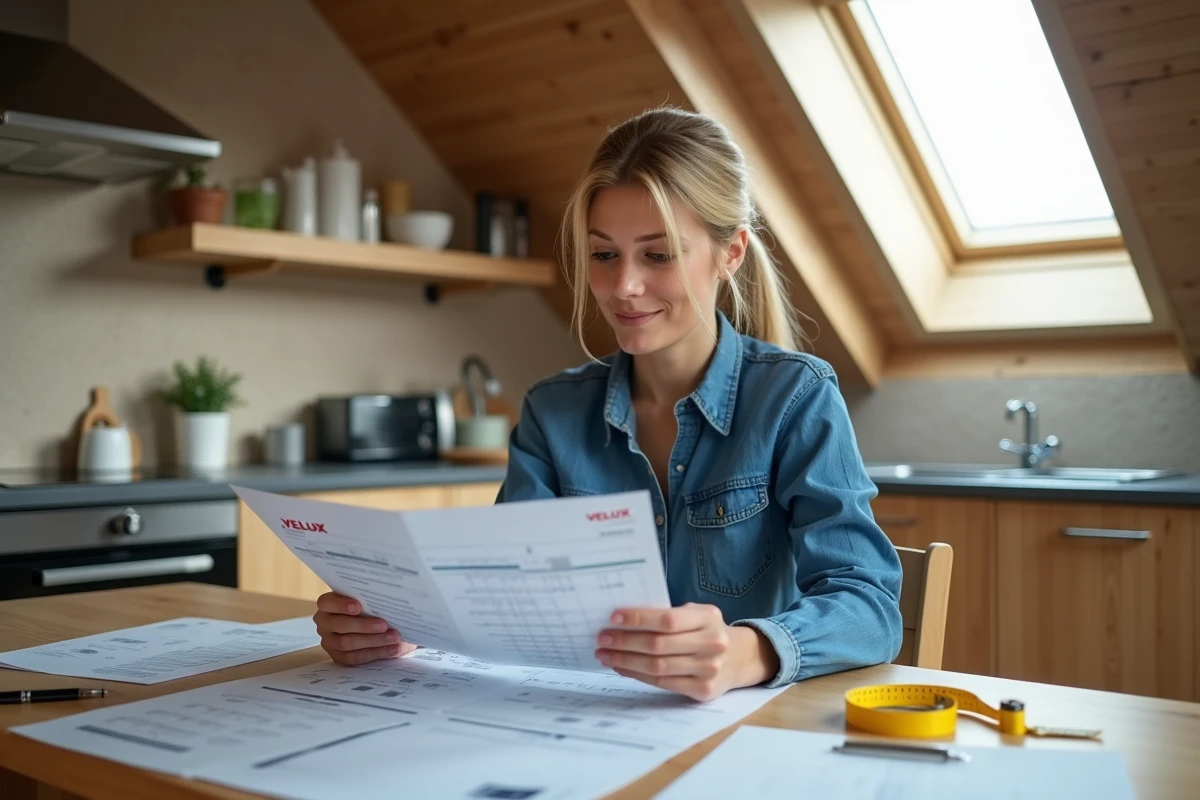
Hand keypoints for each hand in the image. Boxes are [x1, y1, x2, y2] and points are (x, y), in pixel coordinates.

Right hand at [313, 592, 416, 665]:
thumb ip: (373, 599)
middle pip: (339, 625)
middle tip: (384, 625)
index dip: (341, 604)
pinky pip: (354, 657)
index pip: (327, 602)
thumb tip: (390, 599)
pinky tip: (392, 649)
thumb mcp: (371, 601)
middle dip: (363, 625)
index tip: (359, 607)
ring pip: (347, 643)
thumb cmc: (373, 607)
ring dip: (373, 641)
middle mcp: (324, 622)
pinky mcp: (338, 656)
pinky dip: (375, 653)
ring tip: (393, 638)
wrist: (380, 625)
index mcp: (328, 604)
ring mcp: (329, 641)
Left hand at [595, 603, 779, 701]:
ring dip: (625, 660)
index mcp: (708, 619)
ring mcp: (708, 670)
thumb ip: (671, 614)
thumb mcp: (698, 614)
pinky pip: (662, 683)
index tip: (614, 617)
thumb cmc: (708, 631)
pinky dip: (637, 675)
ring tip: (605, 654)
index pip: (668, 619)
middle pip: (658, 645)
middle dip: (625, 641)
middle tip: (602, 638)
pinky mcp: (702, 690)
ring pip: (657, 667)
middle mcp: (711, 644)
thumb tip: (626, 618)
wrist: (740, 658)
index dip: (639, 619)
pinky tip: (621, 667)